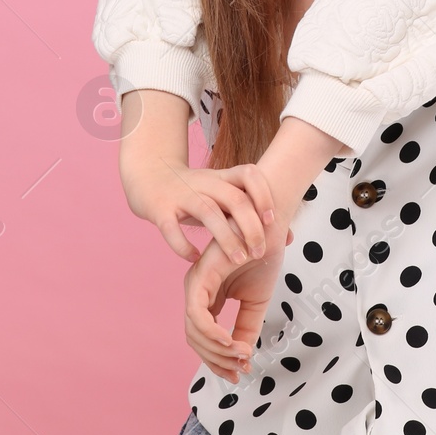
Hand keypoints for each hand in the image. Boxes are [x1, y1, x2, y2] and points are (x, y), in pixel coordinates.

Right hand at [122, 157, 275, 265]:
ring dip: (227, 238)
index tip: (271, 219)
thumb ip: (252, 213)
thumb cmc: (192, 191)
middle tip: (260, 251)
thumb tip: (287, 236)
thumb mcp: (222, 195)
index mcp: (220, 177)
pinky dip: (183, 245)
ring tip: (239, 260)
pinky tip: (194, 258)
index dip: (263, 194)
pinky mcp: (160, 210)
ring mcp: (181, 195)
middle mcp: (203, 183)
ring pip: (208, 212)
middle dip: (251, 226)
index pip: (249, 174)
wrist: (148, 175)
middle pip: (234, 199)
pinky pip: (172, 228)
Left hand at [183, 221, 292, 382]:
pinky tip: (232, 342)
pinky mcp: (200, 276)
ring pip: (195, 332)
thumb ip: (247, 327)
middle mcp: (197, 291)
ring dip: (218, 351)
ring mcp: (195, 284)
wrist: (269, 223)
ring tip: (243, 354)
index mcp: (207, 296)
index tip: (242, 372)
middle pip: (196, 340)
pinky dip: (213, 334)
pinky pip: (198, 315)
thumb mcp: (257, 301)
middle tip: (242, 369)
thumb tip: (243, 357)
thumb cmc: (263, 255)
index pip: (203, 338)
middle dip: (218, 361)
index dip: (220, 360)